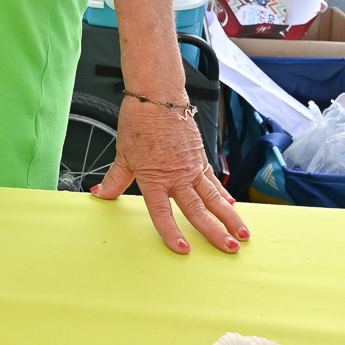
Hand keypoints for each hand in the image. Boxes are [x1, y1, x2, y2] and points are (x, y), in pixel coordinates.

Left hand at [92, 98, 248, 254]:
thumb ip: (115, 180)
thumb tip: (100, 195)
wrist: (158, 96)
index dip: (171, 231)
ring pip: (214, 197)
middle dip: (214, 231)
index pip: (161, 211)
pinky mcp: (200, 158)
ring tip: (243, 234)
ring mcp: (192, 167)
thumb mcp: (123, 154)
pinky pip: (214, 181)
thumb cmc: (139, 122)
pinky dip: (224, 194)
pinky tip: (233, 206)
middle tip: (230, 249)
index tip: (182, 249)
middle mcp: (176, 175)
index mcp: (154, 177)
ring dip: (229, 217)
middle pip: (197, 209)